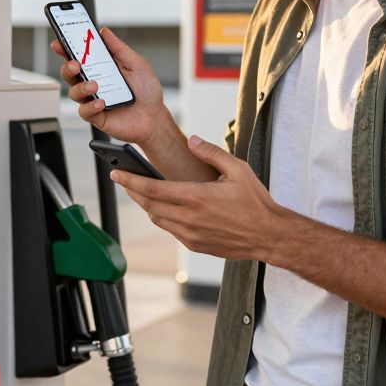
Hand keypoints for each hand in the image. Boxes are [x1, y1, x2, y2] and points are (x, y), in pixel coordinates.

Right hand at [51, 27, 168, 144]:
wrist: (154, 117)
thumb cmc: (147, 91)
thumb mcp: (137, 64)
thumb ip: (119, 48)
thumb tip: (105, 31)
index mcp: (101, 67)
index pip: (79, 56)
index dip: (66, 48)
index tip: (59, 43)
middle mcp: (94, 82)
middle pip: (70, 73)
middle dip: (67, 67)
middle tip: (75, 64)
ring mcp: (93, 99)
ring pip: (74, 92)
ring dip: (81, 87)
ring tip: (94, 85)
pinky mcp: (96, 115)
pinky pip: (85, 111)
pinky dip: (91, 106)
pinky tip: (101, 102)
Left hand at [110, 135, 287, 260]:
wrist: (269, 235)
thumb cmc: (255, 201)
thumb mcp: (237, 170)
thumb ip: (211, 152)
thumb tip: (192, 140)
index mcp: (196, 197)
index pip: (152, 188)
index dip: (130, 180)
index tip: (116, 173)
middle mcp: (189, 218)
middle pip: (148, 204)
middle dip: (133, 191)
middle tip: (123, 179)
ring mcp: (191, 234)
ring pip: (157, 219)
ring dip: (147, 205)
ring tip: (143, 191)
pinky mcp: (195, 245)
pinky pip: (170, 230)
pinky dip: (163, 217)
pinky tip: (166, 207)